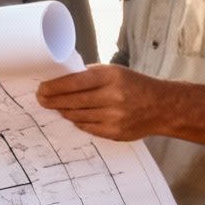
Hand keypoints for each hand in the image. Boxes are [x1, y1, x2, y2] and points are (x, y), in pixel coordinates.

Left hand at [34, 64, 170, 141]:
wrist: (162, 107)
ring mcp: (114, 117)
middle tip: (41, 100)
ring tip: (57, 107)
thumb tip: (61, 81)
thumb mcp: (114, 71)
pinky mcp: (115, 132)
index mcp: (110, 77)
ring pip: (77, 116)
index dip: (54, 87)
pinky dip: (78, 121)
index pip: (74, 82)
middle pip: (72, 101)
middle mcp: (112, 97)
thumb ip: (90, 75)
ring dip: (64, 111)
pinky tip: (73, 116)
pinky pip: (87, 127)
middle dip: (52, 101)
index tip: (41, 89)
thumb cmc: (135, 85)